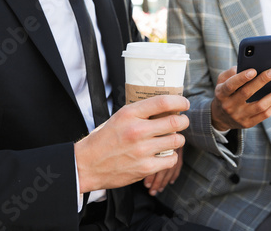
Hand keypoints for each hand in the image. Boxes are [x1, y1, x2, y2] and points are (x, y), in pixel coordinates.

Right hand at [74, 95, 189, 192]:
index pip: (162, 102)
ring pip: (177, 141)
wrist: (86, 165)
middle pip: (175, 121)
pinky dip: (171, 157)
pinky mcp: (145, 168)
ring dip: (178, 139)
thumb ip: (140, 113)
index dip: (179, 101)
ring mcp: (142, 150)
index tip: (184, 104)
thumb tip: (165, 106)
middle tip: (182, 121)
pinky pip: (171, 159)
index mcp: (130, 114)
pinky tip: (164, 154)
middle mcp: (137, 130)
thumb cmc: (103, 140)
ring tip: (172, 139)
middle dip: (183, 120)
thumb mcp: (118, 118)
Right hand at [211, 66, 270, 130]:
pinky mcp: (247, 124)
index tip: (254, 70)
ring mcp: (239, 116)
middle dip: (262, 81)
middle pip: (247, 93)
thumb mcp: (221, 81)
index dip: (242, 78)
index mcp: (221, 93)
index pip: (231, 85)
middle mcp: (229, 106)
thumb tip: (248, 66)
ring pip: (260, 106)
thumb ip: (231, 73)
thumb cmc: (224, 93)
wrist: (220, 117)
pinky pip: (264, 115)